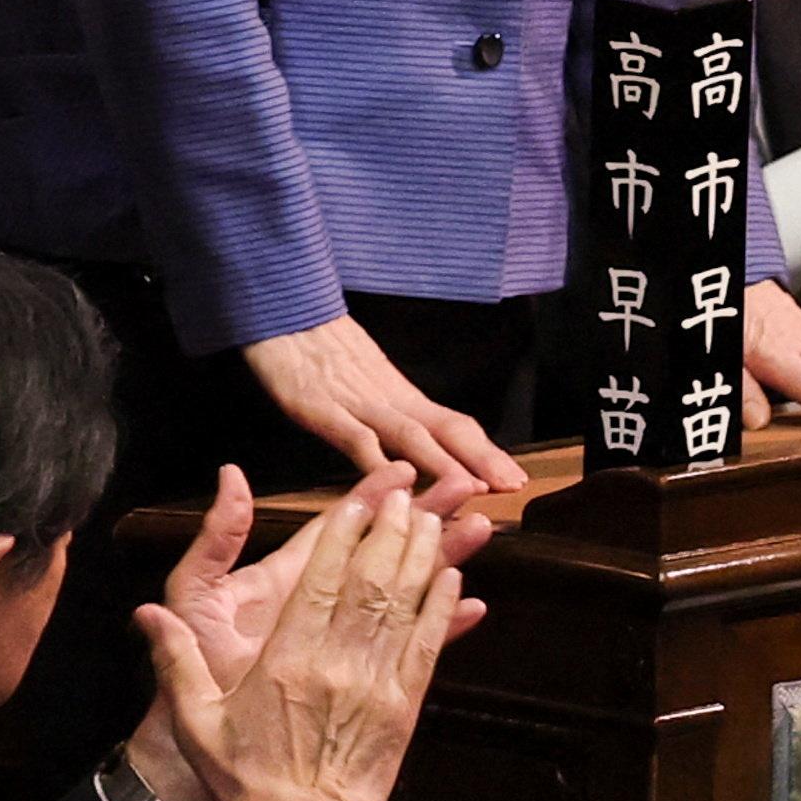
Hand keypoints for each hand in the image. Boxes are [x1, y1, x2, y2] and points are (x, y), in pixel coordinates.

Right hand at [133, 478, 474, 800]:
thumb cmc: (249, 783)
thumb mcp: (197, 722)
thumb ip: (175, 662)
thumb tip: (146, 615)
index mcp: (287, 660)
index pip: (319, 581)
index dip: (342, 535)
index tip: (356, 502)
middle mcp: (337, 665)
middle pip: (370, 581)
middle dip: (391, 531)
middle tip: (408, 493)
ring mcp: (376, 685)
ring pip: (404, 605)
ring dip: (423, 556)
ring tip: (435, 517)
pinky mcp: (404, 708)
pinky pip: (427, 646)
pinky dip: (442, 609)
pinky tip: (454, 578)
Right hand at [241, 316, 528, 500]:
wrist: (285, 311)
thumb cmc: (325, 350)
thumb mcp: (368, 382)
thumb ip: (394, 415)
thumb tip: (425, 453)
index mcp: (402, 397)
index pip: (454, 425)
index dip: (485, 452)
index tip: (515, 478)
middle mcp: (390, 401)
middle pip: (445, 430)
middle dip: (480, 460)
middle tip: (512, 486)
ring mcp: (358, 404)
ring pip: (408, 436)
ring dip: (442, 464)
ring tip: (469, 489)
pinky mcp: (322, 408)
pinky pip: (354, 438)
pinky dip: (376, 461)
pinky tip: (392, 484)